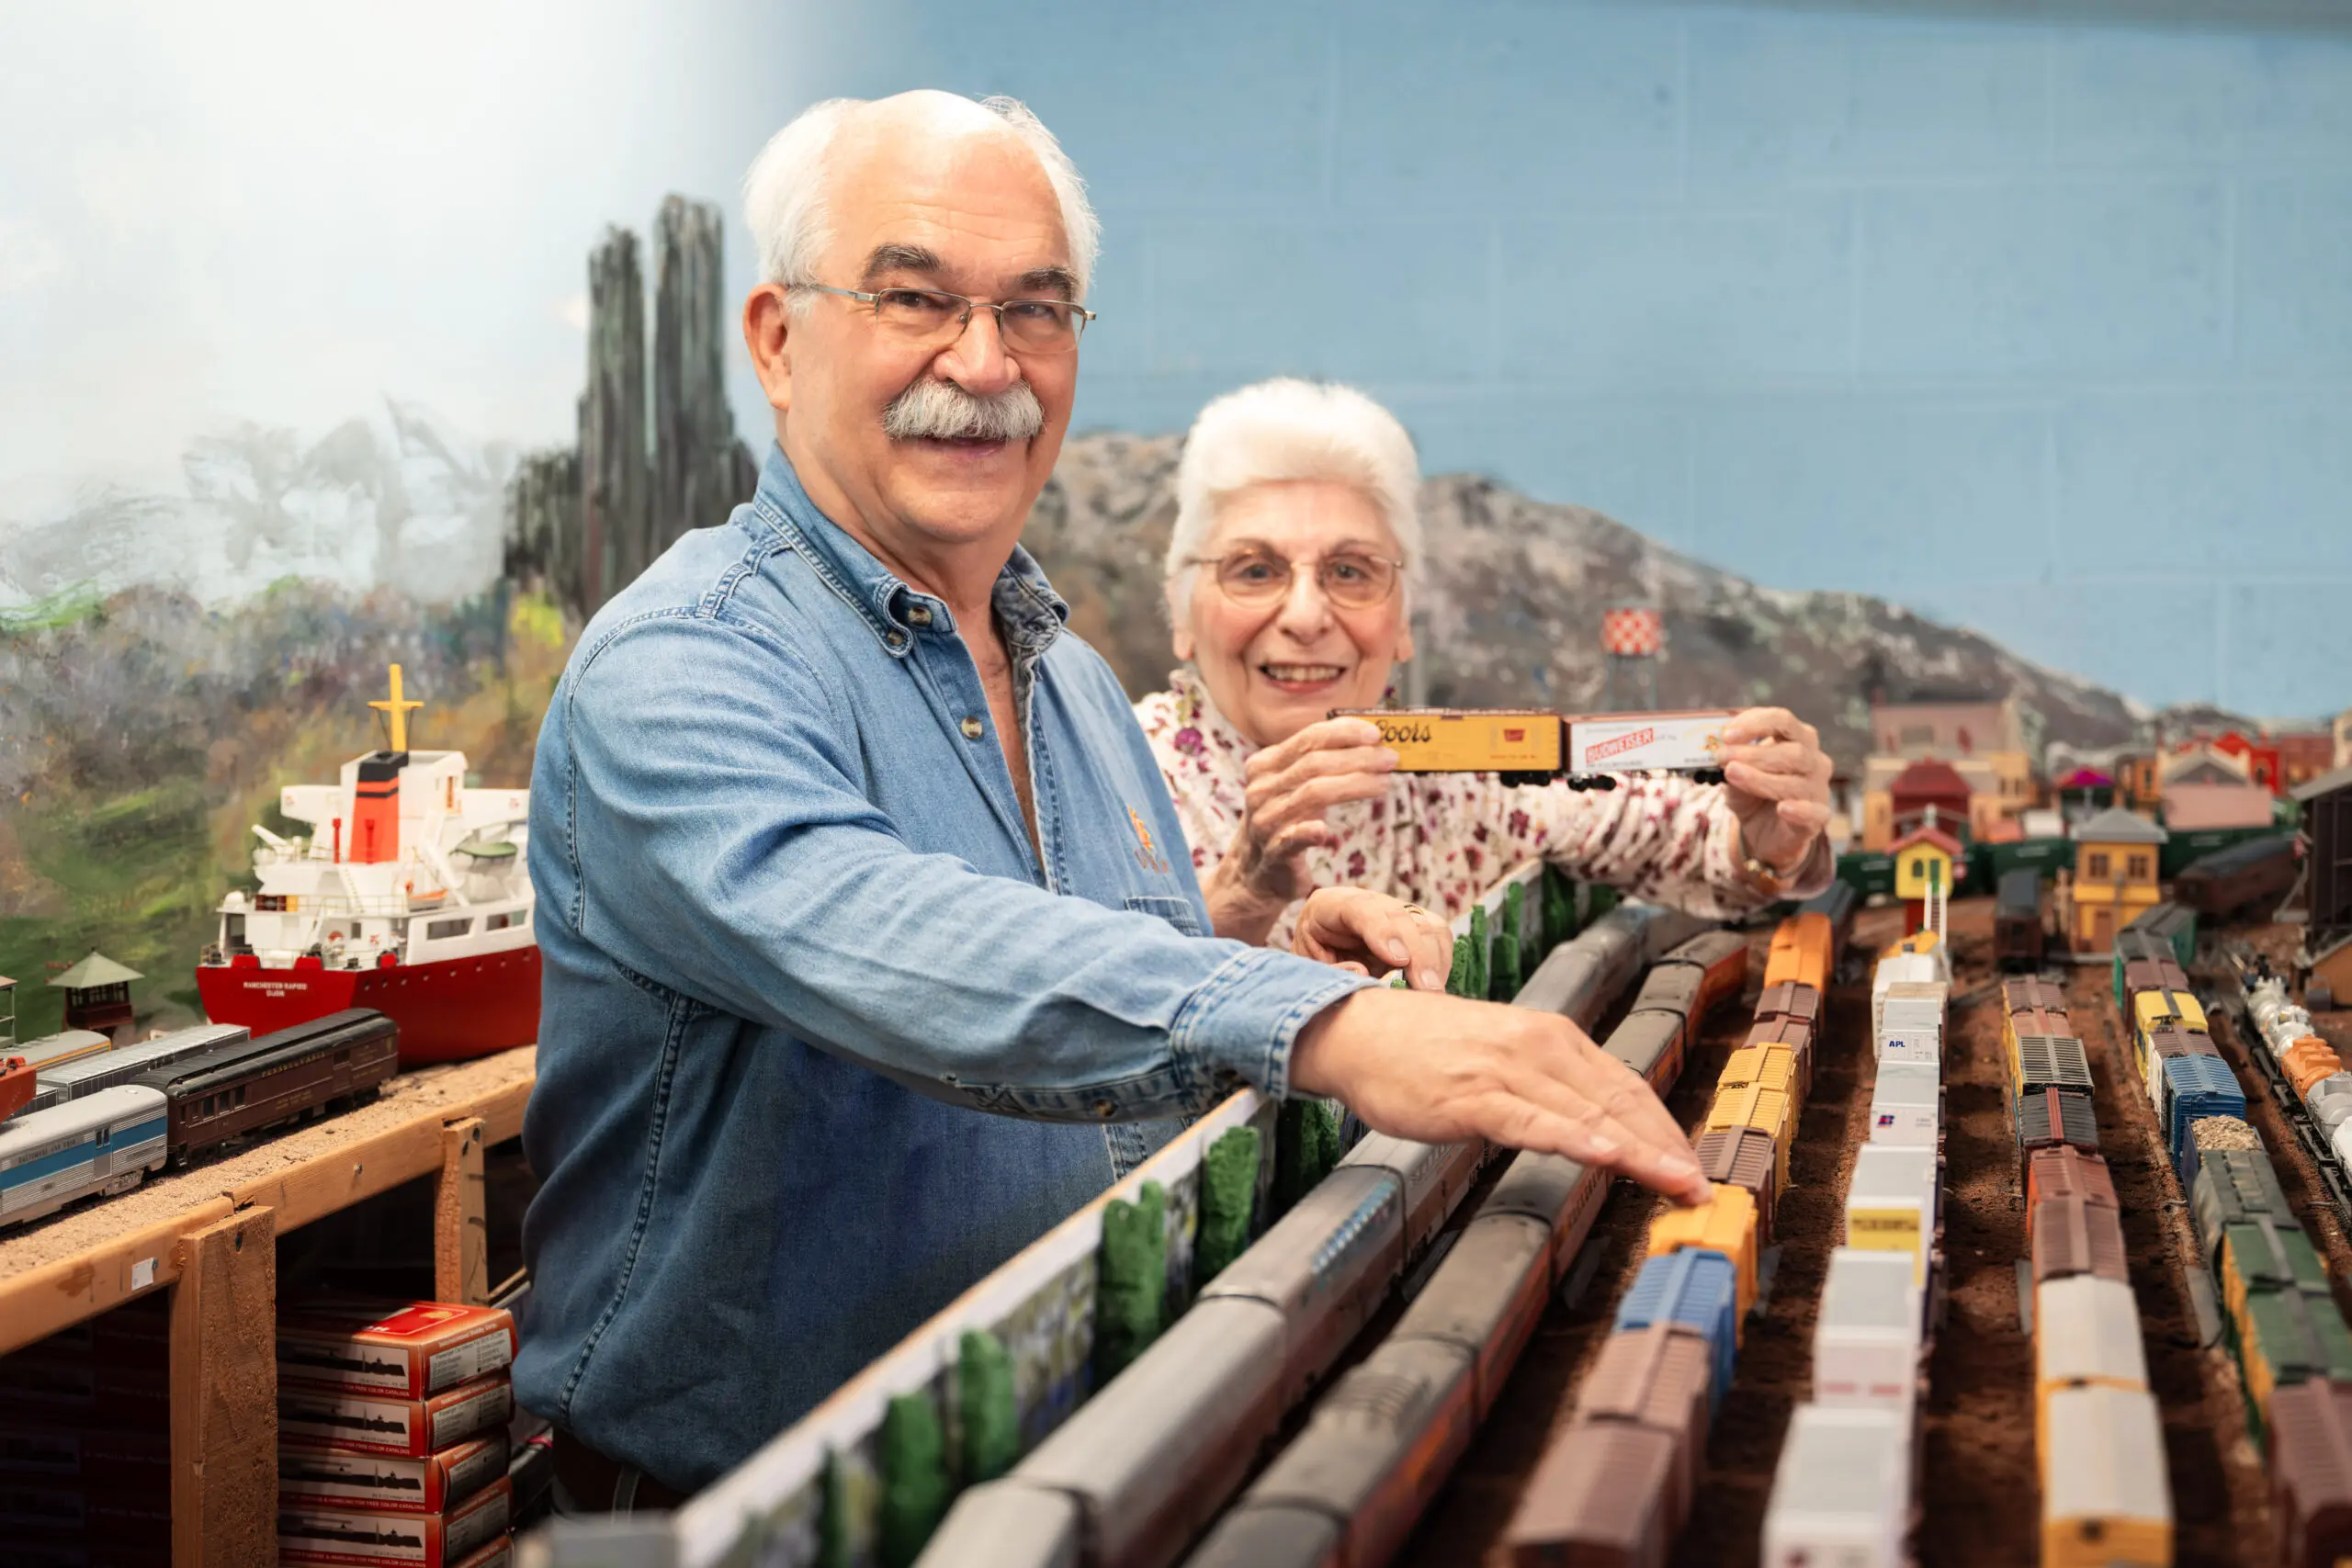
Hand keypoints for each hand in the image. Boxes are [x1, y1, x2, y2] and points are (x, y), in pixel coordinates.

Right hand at [1205, 717, 1397, 944]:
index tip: (1375, 734)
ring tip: (1384, 783)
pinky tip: (1325, 831)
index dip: (1343, 733)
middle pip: (1314, 764)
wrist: (1254, 872)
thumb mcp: (1292, 785)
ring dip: (1354, 784)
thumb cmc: (1285, 820)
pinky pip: (1291, 839)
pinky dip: (1308, 833)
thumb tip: (1369, 741)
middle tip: (1390, 759)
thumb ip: (1319, 762)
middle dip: (1358, 758)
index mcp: (1264, 765)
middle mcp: (1261, 789)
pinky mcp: (1273, 853)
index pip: (1307, 739)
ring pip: (1313, 794)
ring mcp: (1265, 821)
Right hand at [1289, 988, 1711, 1204]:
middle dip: (1666, 1148)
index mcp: (1551, 1035)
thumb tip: (1588, 1121)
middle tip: (1702, 1188)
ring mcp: (1507, 1070)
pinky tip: (1609, 1157)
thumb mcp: (1500, 1056)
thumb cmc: (1425, 1050)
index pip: (1626, 1085)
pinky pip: (1536, 1122)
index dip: (1664, 1129)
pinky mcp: (1474, 1096)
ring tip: (1678, 1184)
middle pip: (1619, 1102)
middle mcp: (1538, 1044)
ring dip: (1641, 1153)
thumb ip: (1545, 1083)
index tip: (1691, 1166)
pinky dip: (1578, 1140)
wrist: (1358, 1031)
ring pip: (1589, 1115)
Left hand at [1291, 887, 1452, 989]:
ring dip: (1434, 960)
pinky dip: (1440, 964)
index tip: (1399, 960)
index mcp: (1328, 905)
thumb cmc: (1311, 969)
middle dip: (1419, 952)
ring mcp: (1393, 914)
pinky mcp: (1414, 929)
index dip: (1383, 931)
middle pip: (1401, 915)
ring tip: (1432, 991)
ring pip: (1428, 925)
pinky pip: (1438, 939)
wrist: (1318, 964)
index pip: (1360, 907)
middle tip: (1426, 987)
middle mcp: (1366, 902)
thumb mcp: (1307, 972)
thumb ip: (1330, 973)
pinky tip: (1433, 986)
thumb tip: (1362, 972)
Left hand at [1718, 706, 1833, 877]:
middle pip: (1793, 751)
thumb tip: (1721, 754)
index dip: (1756, 723)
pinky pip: (1815, 812)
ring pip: (1796, 781)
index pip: (1783, 721)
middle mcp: (1813, 761)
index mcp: (1797, 740)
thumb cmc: (1753, 795)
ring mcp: (1818, 790)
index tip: (1727, 734)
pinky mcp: (1817, 819)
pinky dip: (1799, 809)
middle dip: (1753, 753)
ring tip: (1732, 775)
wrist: (1764, 833)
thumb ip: (1731, 763)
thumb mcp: (1736, 775)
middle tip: (1722, 757)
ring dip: (1760, 778)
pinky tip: (1782, 808)